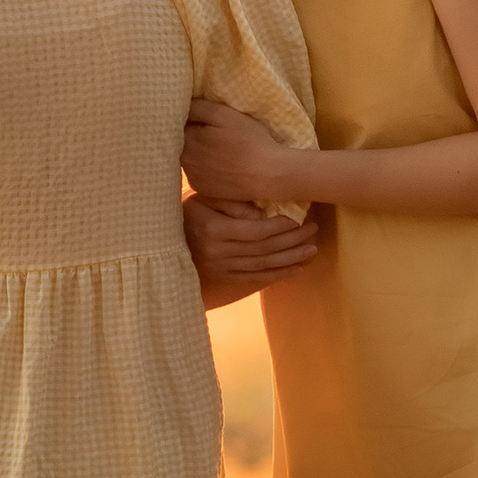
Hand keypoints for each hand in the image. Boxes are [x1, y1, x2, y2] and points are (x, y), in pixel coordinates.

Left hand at [183, 96, 305, 202]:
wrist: (267, 175)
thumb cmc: (249, 140)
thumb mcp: (224, 114)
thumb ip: (198, 108)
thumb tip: (182, 105)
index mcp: (188, 139)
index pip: (177, 124)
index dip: (188, 119)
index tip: (201, 117)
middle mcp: (185, 160)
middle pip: (180, 143)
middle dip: (189, 135)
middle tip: (211, 131)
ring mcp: (192, 177)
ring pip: (187, 158)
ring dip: (195, 151)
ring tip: (216, 148)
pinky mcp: (202, 189)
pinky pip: (195, 174)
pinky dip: (202, 167)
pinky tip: (218, 164)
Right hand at [183, 188, 320, 306]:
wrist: (164, 243)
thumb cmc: (188, 212)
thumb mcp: (204, 198)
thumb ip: (231, 202)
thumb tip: (260, 213)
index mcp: (212, 231)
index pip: (255, 230)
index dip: (281, 226)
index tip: (300, 218)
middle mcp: (217, 254)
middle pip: (264, 249)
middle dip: (292, 241)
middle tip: (313, 230)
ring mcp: (221, 270)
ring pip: (263, 266)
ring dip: (291, 259)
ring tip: (311, 249)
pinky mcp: (224, 279)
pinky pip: (256, 279)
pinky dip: (279, 274)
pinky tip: (296, 267)